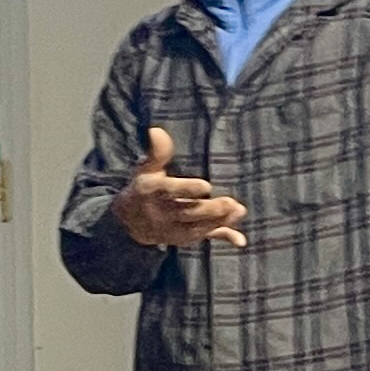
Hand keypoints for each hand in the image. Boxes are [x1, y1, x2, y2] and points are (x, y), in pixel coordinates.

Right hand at [114, 127, 247, 251]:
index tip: (206, 186)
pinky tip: (240, 239)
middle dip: (209, 210)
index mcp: (151, 192)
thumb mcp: (146, 169)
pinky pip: (203, 238)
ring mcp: (172, 229)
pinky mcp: (183, 239)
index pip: (169, 191)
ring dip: (219, 222)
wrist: (129, 222)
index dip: (187, 189)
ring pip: (197, 228)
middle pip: (187, 213)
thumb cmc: (144, 187)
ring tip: (238, 211)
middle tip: (230, 203)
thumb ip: (156, 152)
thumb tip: (156, 131)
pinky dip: (222, 237)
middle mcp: (161, 213)